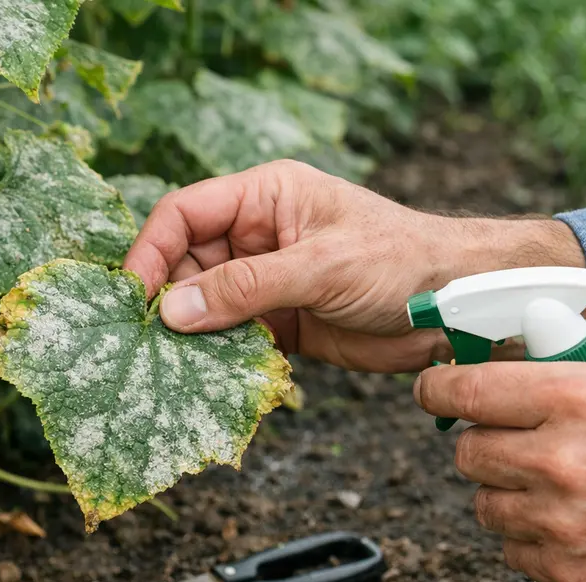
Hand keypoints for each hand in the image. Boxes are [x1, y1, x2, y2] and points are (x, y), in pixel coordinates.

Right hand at [122, 160, 585, 372]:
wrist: (454, 308)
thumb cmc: (399, 261)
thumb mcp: (320, 266)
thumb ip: (246, 287)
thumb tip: (172, 311)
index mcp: (263, 198)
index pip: (185, 214)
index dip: (151, 249)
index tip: (132, 292)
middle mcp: (256, 236)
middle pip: (185, 263)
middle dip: (166, 299)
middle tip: (147, 342)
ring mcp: (265, 282)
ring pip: (204, 305)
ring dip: (188, 334)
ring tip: (169, 366)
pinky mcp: (279, 324)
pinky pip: (230, 338)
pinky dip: (215, 358)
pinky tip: (203, 378)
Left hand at [415, 336, 585, 581]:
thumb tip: (540, 343)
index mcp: (577, 398)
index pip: (464, 391)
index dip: (437, 389)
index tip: (433, 390)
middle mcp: (557, 460)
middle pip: (465, 452)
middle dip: (483, 443)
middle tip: (514, 442)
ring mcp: (559, 523)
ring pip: (484, 505)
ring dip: (506, 494)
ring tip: (553, 488)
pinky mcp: (568, 572)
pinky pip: (512, 551)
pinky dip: (531, 539)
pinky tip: (572, 526)